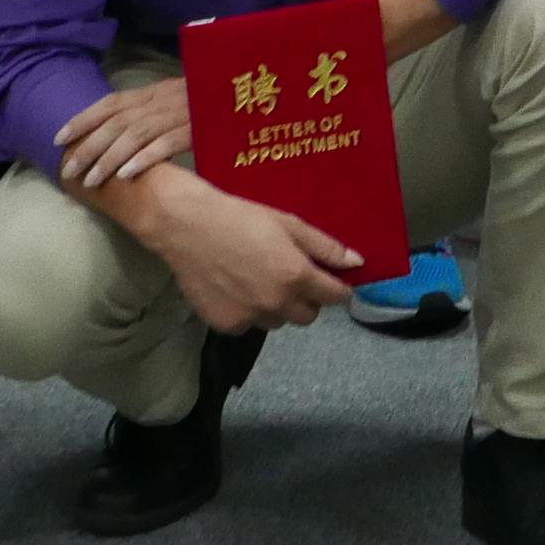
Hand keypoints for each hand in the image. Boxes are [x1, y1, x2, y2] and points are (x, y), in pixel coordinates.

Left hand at [57, 74, 197, 190]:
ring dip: (109, 158)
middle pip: (117, 122)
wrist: (248, 93)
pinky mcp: (197, 129)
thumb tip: (118, 134)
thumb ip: (153, 112)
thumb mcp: (178, 99)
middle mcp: (163, 100)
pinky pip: (166, 143)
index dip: (83, 119)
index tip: (59, 139)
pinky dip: (144, 158)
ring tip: (91, 180)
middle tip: (68, 171)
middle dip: (89, 147)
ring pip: (136, 134)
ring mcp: (180, 113)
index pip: (112, 103)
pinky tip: (126, 175)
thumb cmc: (209, 102)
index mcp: (155, 92)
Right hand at [140, 177, 364, 332]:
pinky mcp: (225, 326)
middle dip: (308, 300)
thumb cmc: (241, 218)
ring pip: (278, 322)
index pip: (333, 296)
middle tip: (295, 279)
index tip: (337, 284)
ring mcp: (249, 317)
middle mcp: (275, 302)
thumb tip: (356, 262)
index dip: (339, 289)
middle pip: (308, 316)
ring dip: (278, 307)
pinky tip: (237, 288)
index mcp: (295, 276)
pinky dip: (249, 312)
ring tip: (261, 280)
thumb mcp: (288, 224)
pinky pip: (249, 325)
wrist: (187, 227)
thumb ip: (324, 247)